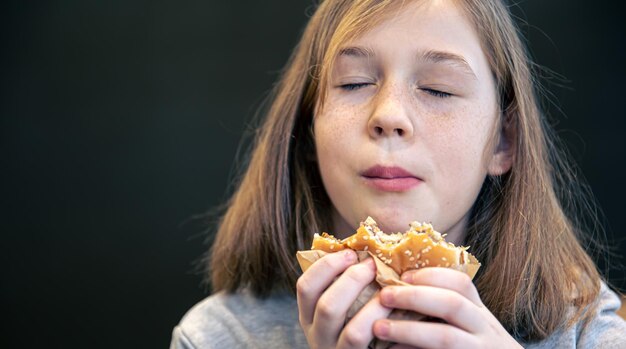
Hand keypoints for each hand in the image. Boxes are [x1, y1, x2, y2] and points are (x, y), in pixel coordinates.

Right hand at [296, 250, 391, 347]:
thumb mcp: (345, 307)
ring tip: (389, 290)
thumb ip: (348, 286)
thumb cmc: (364, 327)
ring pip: (349, 328)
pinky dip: (380, 322)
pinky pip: (363, 340)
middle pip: (326, 304)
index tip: (351, 252)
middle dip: (351, 280)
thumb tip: (368, 251)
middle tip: (373, 265)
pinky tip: (398, 313)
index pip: (305, 286)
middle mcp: (316, 335)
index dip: (326, 266)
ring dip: (371, 303)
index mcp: (309, 315)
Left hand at [373, 268, 521, 348]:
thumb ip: (442, 307)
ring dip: (408, 330)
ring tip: (379, 328)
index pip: (461, 283)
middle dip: (415, 297)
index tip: (403, 276)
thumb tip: (400, 285)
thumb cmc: (472, 347)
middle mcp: (484, 329)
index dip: (431, 276)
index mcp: (479, 312)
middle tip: (384, 296)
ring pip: (445, 337)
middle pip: (453, 305)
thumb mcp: (467, 324)